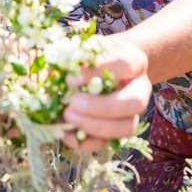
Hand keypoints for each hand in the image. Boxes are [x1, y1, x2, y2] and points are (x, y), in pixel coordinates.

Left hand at [61, 35, 151, 152]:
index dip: (98, 72)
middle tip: (73, 102)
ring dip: (94, 126)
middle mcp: (140, 89)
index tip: (71, 77)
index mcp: (135, 61)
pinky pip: (107, 143)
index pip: (125, 65)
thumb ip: (74, 57)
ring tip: (68, 117)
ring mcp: (132, 113)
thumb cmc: (96, 55)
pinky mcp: (117, 131)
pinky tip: (65, 134)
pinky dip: (85, 143)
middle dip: (101, 106)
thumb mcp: (88, 47)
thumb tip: (52, 75)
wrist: (110, 65)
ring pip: (126, 128)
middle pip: (134, 102)